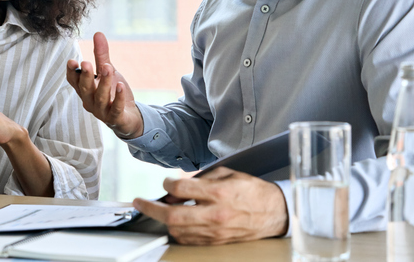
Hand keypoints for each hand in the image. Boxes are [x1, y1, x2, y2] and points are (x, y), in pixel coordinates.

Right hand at [66, 32, 142, 137]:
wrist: (128, 116)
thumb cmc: (113, 93)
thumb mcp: (107, 71)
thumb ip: (101, 55)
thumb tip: (98, 33)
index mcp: (85, 90)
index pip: (74, 81)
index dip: (72, 72)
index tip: (72, 61)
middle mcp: (90, 101)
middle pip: (85, 89)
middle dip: (86, 76)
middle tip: (86, 63)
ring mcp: (102, 112)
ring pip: (100, 98)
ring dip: (104, 83)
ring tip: (108, 68)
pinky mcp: (115, 118)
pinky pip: (115, 109)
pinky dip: (118, 98)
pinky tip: (121, 86)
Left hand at [132, 167, 288, 244]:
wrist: (274, 212)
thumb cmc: (251, 190)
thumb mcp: (227, 174)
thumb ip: (200, 179)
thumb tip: (177, 187)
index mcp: (219, 193)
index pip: (181, 189)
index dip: (167, 184)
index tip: (166, 182)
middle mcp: (215, 214)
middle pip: (173, 215)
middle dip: (151, 209)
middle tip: (139, 202)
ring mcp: (215, 231)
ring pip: (178, 230)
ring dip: (163, 220)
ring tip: (158, 210)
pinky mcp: (216, 241)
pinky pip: (189, 239)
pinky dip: (177, 230)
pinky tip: (174, 221)